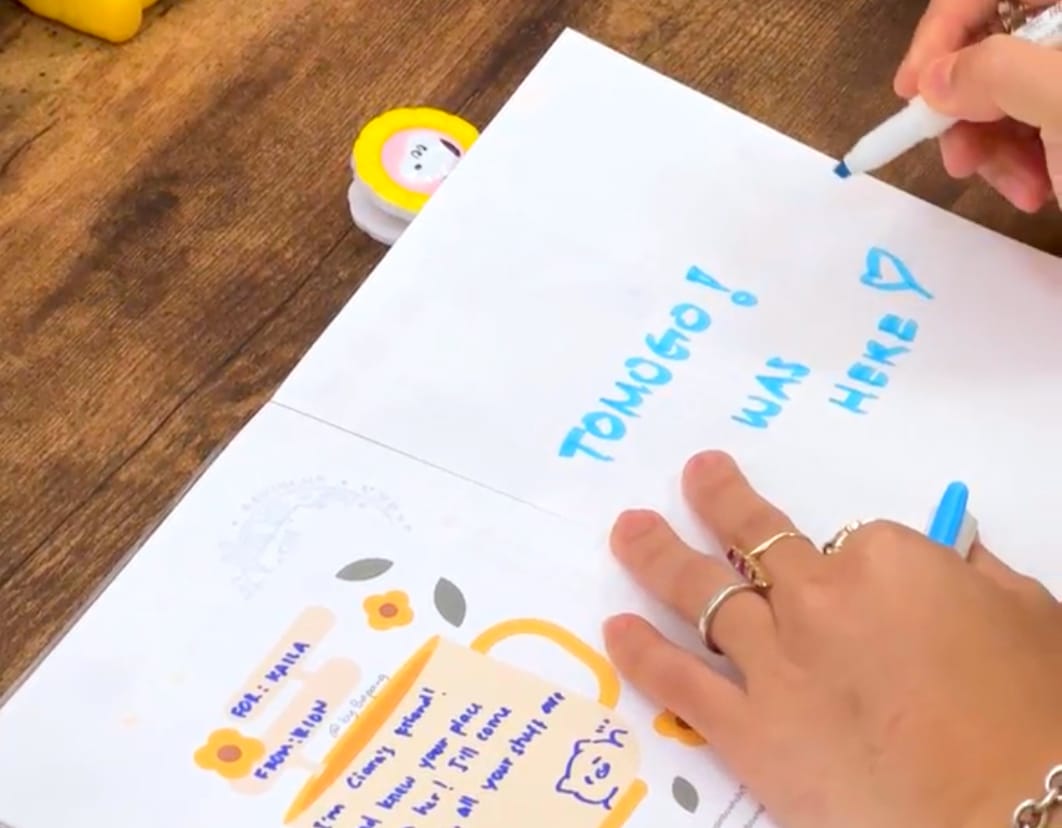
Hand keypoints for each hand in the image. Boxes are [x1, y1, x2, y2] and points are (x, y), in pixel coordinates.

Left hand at [602, 451, 1061, 827]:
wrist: (1009, 819)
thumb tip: (955, 546)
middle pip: (753, 537)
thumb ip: (977, 573)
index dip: (854, 559)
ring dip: (656, 555)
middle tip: (694, 476)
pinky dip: (641, 652)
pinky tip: (616, 630)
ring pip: (700, 593)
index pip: (852, 539)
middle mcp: (815, 598)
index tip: (859, 574)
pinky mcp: (747, 728)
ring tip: (628, 530)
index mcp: (886, 560)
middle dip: (717, 500)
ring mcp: (773, 661)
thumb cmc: (1033, 718)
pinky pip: (678, 682)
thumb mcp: (1028, 619)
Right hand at [892, 0, 1061, 212]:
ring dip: (993, 150)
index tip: (910, 93)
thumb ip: (994, 75)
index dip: (940, 33)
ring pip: (1006, 97)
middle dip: (967, 112)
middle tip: (962, 160)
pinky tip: (1037, 193)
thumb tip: (930, 83)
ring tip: (1020, 191)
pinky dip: (1022, 163)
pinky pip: (1033, 126)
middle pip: (991, 49)